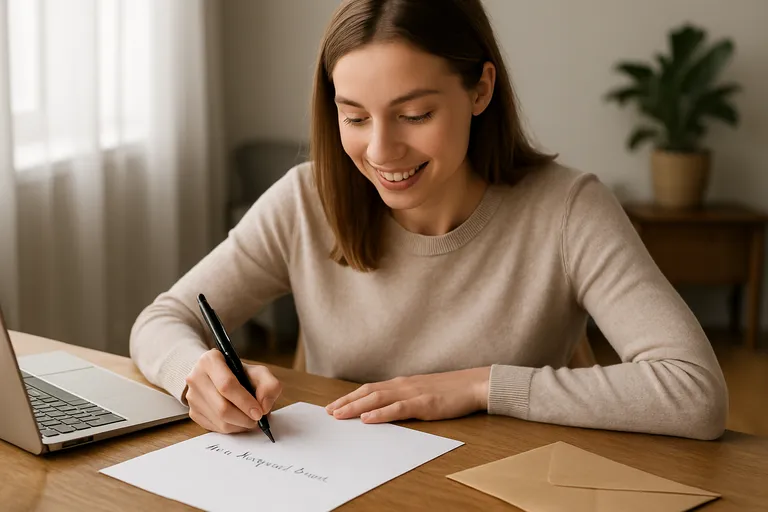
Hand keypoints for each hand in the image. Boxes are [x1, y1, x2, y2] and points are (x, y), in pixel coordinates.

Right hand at [184, 349, 282, 433]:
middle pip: (222, 407)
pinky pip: (214, 427)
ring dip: (239, 425)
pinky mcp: (192, 411)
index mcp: (210, 360)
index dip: (245, 401)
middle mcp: (196, 377)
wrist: (219, 376)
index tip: (259, 412)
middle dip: (244, 418)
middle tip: (257, 420)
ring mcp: (192, 396)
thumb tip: (264, 406)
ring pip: (219, 420)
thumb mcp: (258, 372)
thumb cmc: (239, 374)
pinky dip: (231, 428)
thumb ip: (269, 385)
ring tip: (250, 420)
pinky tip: (239, 421)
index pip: (226, 385)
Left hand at [325, 367, 490, 423]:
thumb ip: (406, 397)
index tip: (335, 405)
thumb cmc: (451, 390)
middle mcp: (403, 385)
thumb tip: (389, 406)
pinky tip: (368, 418)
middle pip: (368, 392)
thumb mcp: (424, 392)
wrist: (473, 384)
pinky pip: (397, 408)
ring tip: (340, 415)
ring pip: (377, 399)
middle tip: (329, 412)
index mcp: (403, 383)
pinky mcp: (423, 403)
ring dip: (356, 407)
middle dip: (346, 402)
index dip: (351, 397)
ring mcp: (412, 393)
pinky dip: (380, 413)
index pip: (370, 388)